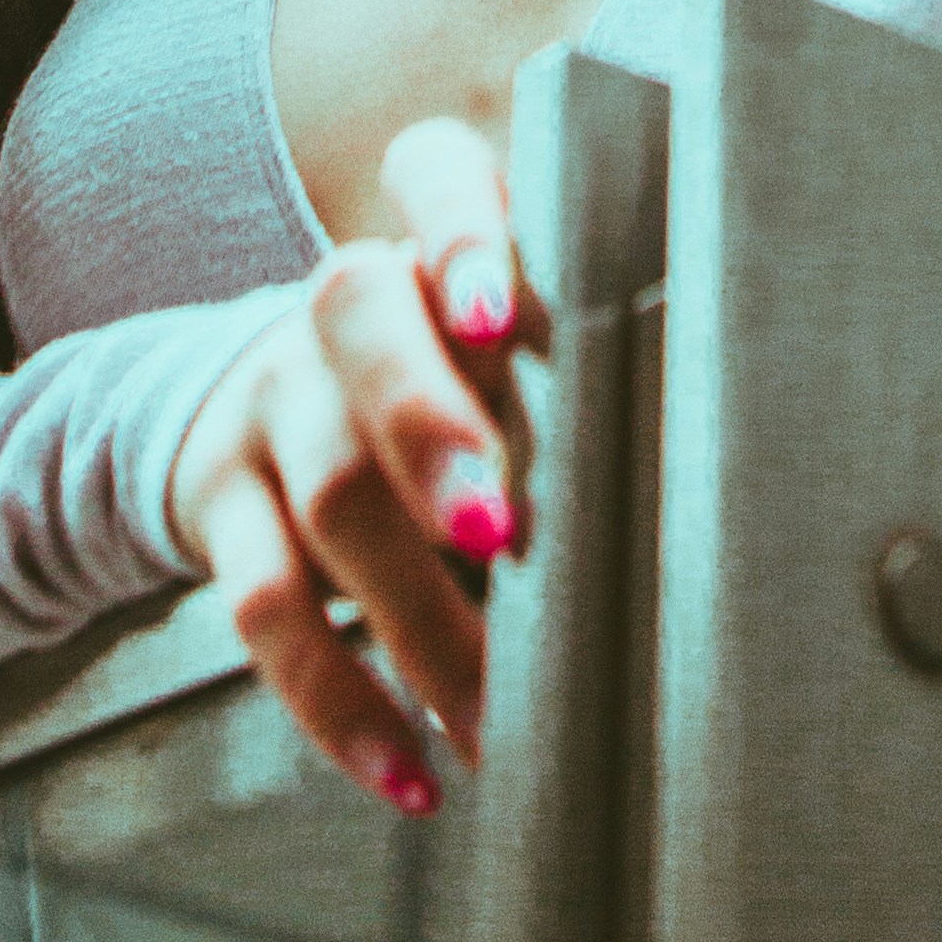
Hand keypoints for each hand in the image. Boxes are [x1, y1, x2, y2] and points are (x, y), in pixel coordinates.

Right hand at [164, 117, 544, 814]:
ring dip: (418, 614)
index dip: (461, 229)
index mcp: (436, 242)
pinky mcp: (221, 505)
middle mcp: (344, 306)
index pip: (434, 173)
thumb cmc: (453, 380)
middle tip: (504, 533)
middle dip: (432, 431)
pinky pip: (263, 608)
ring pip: (328, 489)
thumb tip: (720, 488)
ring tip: (496, 711)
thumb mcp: (510, 348)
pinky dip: (339, 703)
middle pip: (360, 326)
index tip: (504, 311)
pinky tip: (410, 768)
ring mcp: (272, 399)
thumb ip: (589, 377)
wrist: (254, 406)